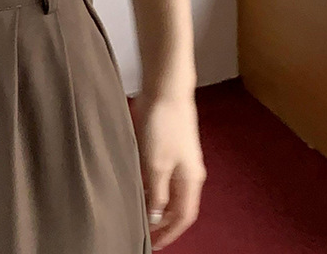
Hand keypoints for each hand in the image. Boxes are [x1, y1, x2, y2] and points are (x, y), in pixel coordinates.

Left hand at [130, 91, 206, 249]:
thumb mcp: (156, 164)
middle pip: (177, 204)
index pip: (183, 216)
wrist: (165, 89)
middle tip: (144, 232)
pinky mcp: (166, 144)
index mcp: (190, 180)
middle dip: (163, 221)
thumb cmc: (163, 125)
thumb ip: (156, 192)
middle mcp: (188, 172)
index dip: (169, 232)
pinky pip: (160, 174)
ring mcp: (178, 157)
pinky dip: (150, 184)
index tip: (154, 244)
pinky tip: (135, 185)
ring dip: (155, 202)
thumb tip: (156, 216)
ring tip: (136, 212)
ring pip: (168, 189)